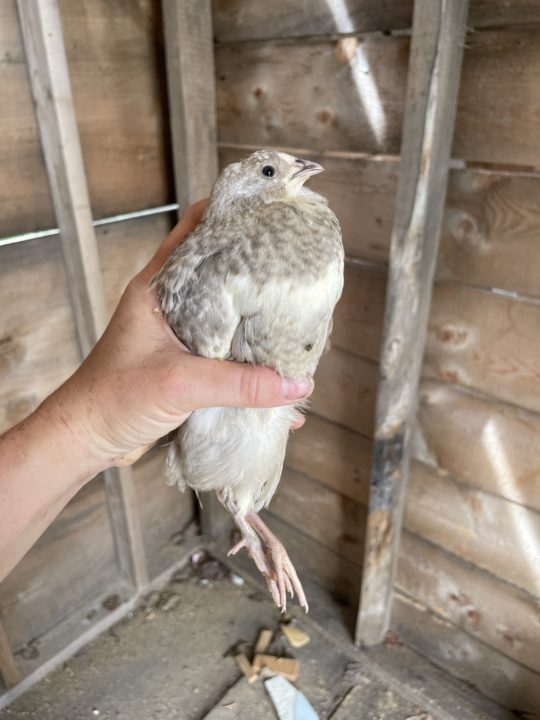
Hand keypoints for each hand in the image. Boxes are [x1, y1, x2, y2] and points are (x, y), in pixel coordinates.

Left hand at [41, 200, 311, 471]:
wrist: (86, 439)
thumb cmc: (112, 399)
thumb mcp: (179, 384)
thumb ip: (238, 384)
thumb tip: (296, 386)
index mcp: (157, 289)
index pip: (194, 232)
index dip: (229, 215)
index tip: (268, 210)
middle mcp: (169, 306)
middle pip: (219, 272)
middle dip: (255, 268)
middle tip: (294, 265)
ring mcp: (177, 336)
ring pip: (225, 315)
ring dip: (255, 318)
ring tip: (294, 315)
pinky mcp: (185, 365)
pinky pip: (225, 354)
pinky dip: (249, 362)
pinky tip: (275, 379)